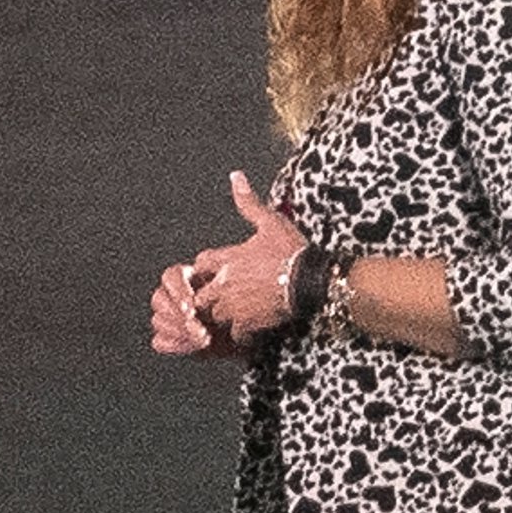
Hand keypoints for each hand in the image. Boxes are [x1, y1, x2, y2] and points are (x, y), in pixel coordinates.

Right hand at [150, 258, 234, 357]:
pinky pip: (160, 342)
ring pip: (158, 320)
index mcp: (188, 278)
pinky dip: (174, 345)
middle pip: (159, 299)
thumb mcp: (236, 291)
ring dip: (178, 330)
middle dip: (176, 313)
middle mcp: (175, 297)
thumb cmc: (243, 307)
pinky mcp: (172, 339)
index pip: (171, 276)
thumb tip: (209, 282)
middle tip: (194, 323)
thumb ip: (219, 284)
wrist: (251, 334)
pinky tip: (194, 345)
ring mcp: (171, 319)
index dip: (177, 290)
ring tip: (202, 335)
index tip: (191, 305)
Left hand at [190, 172, 306, 343]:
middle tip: (221, 300)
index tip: (214, 274)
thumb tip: (235, 177)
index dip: (206, 270)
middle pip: (201, 296)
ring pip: (215, 317)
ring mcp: (235, 305)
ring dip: (223, 317)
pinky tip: (251, 332)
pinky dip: (241, 335)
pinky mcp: (248, 323)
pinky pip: (236, 335)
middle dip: (208, 298)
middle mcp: (225, 283)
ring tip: (236, 316)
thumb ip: (248, 203)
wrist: (310, 279)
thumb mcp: (270, 221)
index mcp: (228, 258)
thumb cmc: (291, 250)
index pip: (201, 264)